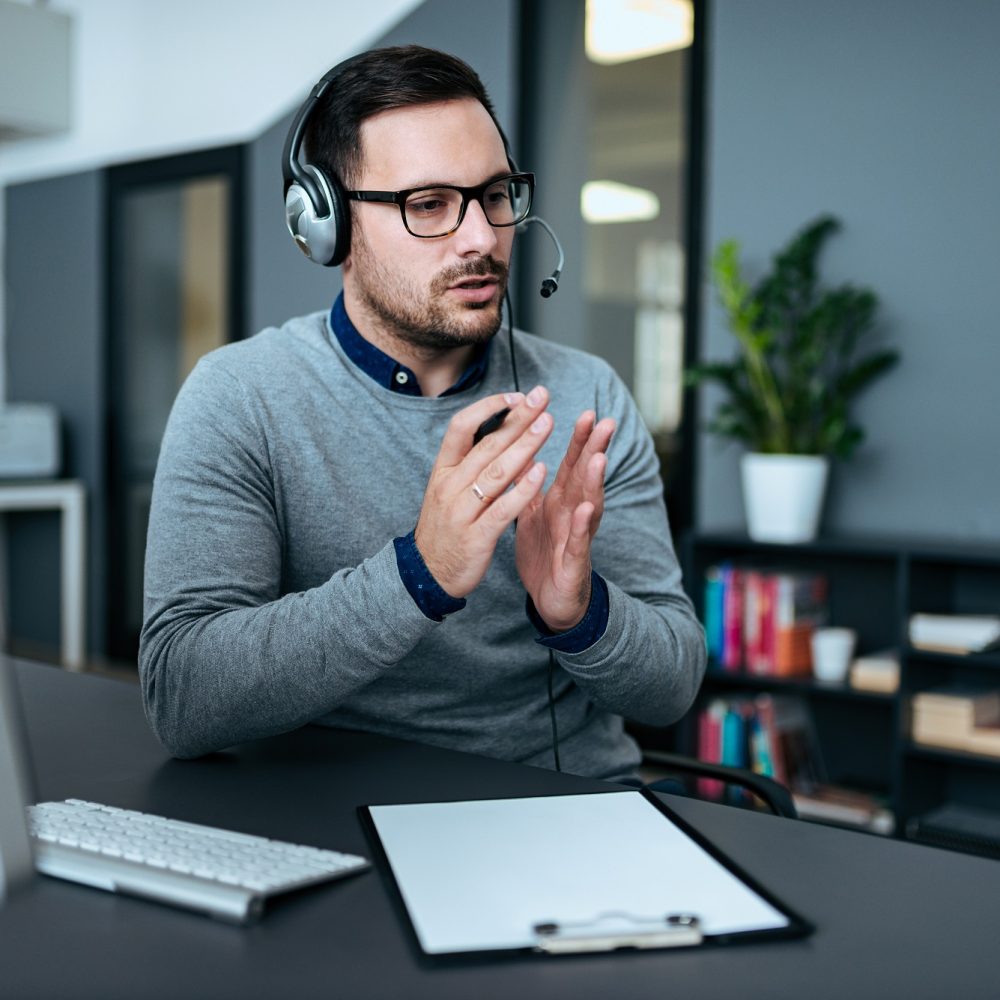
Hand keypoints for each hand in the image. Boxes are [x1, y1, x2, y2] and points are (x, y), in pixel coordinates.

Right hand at [414, 387, 554, 597]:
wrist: (427, 574)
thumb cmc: (445, 527)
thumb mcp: (447, 488)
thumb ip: (468, 461)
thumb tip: (495, 426)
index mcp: (443, 470)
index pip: (461, 427)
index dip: (489, 408)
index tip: (516, 395)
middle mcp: (450, 486)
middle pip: (487, 445)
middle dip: (517, 419)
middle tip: (541, 397)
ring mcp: (462, 512)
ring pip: (496, 472)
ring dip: (525, 445)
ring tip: (548, 424)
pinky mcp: (477, 537)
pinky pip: (503, 509)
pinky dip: (523, 489)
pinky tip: (542, 471)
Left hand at [515, 410, 615, 631]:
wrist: (551, 601)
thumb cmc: (545, 554)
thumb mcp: (534, 515)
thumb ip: (531, 485)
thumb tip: (523, 452)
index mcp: (561, 502)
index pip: (572, 465)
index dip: (580, 440)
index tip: (588, 413)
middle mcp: (574, 515)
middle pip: (586, 478)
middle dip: (595, 450)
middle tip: (606, 422)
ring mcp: (577, 538)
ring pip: (588, 506)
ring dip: (593, 483)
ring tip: (598, 459)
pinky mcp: (573, 563)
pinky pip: (578, 542)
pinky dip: (582, 527)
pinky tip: (586, 511)